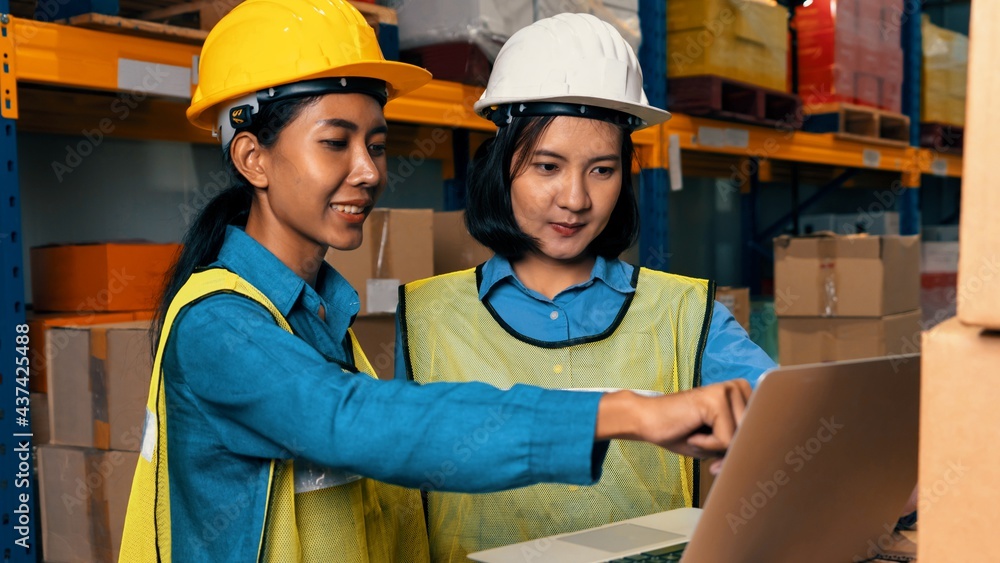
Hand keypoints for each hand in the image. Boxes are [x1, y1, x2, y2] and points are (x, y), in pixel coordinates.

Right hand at [596, 380, 751, 458]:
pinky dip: (707, 445)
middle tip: (705, 445)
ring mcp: (727, 390)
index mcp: (743, 393)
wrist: (646, 421)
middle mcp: (739, 387)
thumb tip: (755, 460)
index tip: (723, 457)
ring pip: (740, 438)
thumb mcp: (718, 443)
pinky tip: (692, 433)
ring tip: (697, 435)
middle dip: (730, 451)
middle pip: (752, 435)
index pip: (760, 431)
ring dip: (717, 447)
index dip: (743, 450)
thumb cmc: (680, 432)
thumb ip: (739, 447)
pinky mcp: (716, 399)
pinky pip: (725, 439)